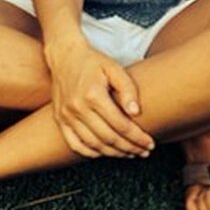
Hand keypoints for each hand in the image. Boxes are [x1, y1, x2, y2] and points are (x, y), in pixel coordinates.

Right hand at [46, 43, 154, 158]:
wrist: (64, 56)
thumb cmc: (93, 62)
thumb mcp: (114, 68)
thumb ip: (127, 89)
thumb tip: (136, 113)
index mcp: (93, 95)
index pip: (120, 125)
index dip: (137, 137)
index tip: (149, 143)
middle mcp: (78, 108)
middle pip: (108, 138)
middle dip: (129, 148)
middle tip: (144, 152)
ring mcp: (66, 116)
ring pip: (93, 144)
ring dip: (113, 153)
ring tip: (129, 153)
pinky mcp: (60, 119)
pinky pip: (75, 144)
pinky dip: (91, 152)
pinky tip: (105, 152)